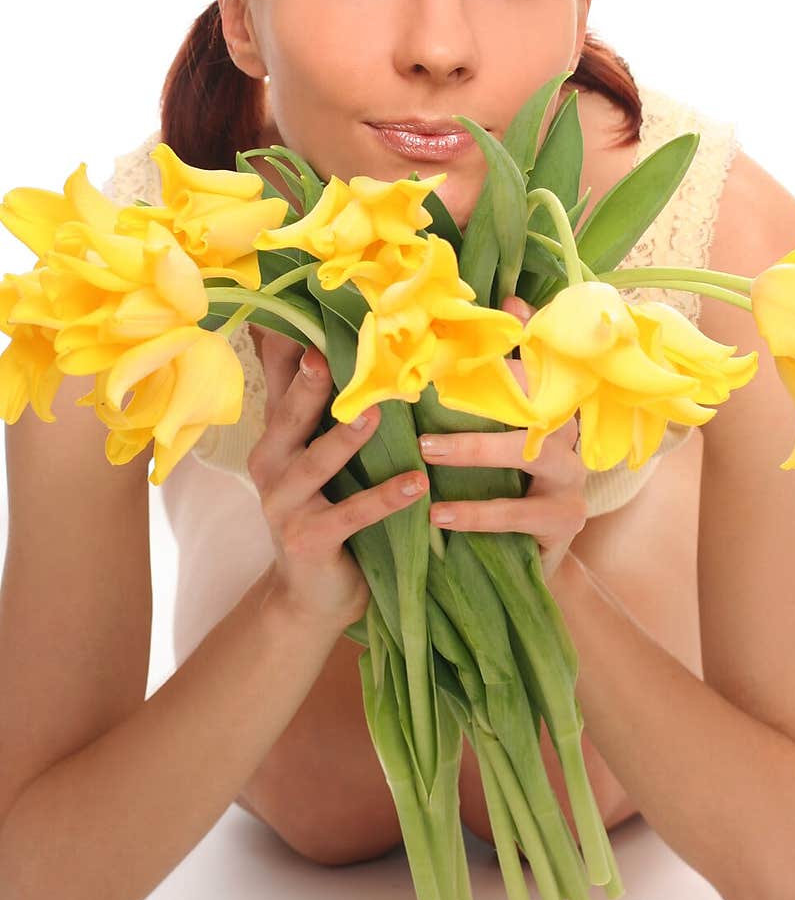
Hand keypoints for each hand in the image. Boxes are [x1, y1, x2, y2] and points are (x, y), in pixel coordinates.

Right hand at [247, 327, 428, 629]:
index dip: (286, 341)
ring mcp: (284, 502)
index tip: (306, 303)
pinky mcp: (307, 539)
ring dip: (346, 438)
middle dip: (307, 381)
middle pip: (289, 413)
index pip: (277, 376)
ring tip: (376, 416)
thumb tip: (349, 340)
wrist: (312, 596)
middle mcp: (272, 461)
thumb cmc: (327, 509)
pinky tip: (416, 485)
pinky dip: (385, 498)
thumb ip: (329, 407)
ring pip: (316, 462)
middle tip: (327, 349)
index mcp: (278, 433)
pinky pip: (351, 514)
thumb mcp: (319, 455)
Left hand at [417, 296, 587, 584]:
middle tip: (433, 390)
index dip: (515, 347)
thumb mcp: (496, 427)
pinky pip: (522, 514)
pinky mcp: (564, 521)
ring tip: (427, 452)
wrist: (525, 562)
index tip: (479, 330)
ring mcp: (572, 480)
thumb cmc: (507, 484)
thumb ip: (501, 370)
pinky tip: (440, 514)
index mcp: (553, 408)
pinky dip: (479, 513)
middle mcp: (570, 437)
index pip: (540, 369)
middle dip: (494, 392)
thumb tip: (512, 299)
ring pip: (536, 454)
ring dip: (477, 451)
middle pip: (542, 403)